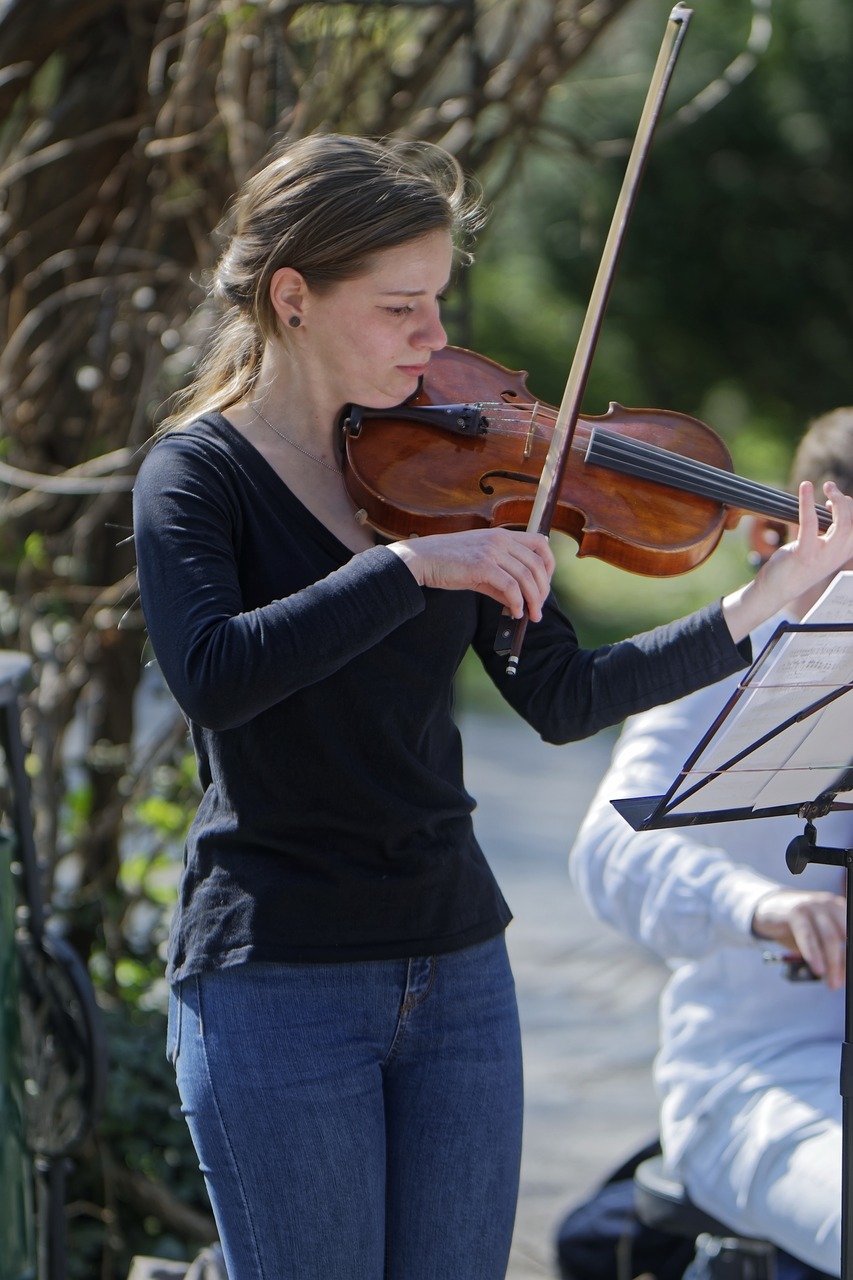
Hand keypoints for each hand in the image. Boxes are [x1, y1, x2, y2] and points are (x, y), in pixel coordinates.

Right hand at [388, 527, 554, 620]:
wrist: (422, 559)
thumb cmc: (448, 562)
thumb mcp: (480, 566)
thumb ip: (501, 579)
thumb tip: (518, 600)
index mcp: (502, 535)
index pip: (540, 543)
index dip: (549, 565)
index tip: (545, 584)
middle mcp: (500, 539)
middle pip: (537, 564)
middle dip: (543, 590)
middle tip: (539, 609)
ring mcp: (492, 551)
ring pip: (526, 577)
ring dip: (533, 600)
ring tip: (531, 615)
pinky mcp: (483, 565)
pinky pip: (510, 587)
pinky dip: (517, 602)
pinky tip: (514, 612)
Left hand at [722, 480, 852, 641]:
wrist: (774, 590)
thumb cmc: (792, 567)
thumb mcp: (812, 547)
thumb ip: (819, 531)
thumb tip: (816, 509)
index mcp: (841, 553)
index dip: (849, 509)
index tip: (831, 501)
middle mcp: (836, 555)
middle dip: (846, 501)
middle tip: (829, 487)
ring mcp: (822, 556)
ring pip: (843, 524)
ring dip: (838, 500)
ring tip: (827, 487)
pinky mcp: (804, 554)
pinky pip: (810, 523)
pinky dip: (808, 502)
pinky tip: (805, 487)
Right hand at [752, 887, 846, 988]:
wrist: (769, 910)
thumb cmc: (800, 927)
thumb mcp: (818, 941)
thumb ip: (832, 955)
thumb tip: (841, 978)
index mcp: (841, 909)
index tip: (852, 973)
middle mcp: (830, 904)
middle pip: (845, 935)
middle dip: (845, 961)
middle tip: (841, 981)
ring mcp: (813, 906)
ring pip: (830, 937)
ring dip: (832, 963)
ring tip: (831, 982)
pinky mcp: (795, 912)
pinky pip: (808, 936)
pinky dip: (813, 955)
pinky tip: (817, 968)